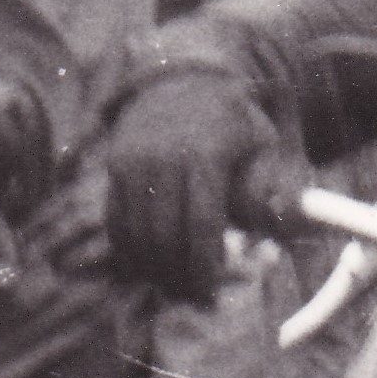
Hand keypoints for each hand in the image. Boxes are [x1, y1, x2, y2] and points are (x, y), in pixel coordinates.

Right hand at [96, 63, 278, 302]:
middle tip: (192, 297)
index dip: (204, 265)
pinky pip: (116, 223)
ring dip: (152, 269)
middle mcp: (161, 159)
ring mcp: (131, 164)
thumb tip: (259, 242)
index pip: (201, 225)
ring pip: (135, 235)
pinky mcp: (113, 171)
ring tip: (172, 285)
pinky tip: (149, 264)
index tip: (209, 292)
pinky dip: (130, 251)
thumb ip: (263, 194)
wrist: (182, 80)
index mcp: (204, 154)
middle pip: (164, 237)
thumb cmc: (232, 122)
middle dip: (177, 275)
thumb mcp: (261, 147)